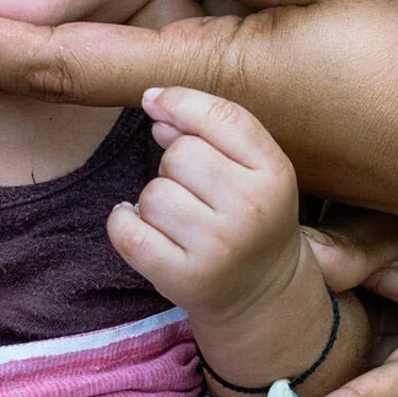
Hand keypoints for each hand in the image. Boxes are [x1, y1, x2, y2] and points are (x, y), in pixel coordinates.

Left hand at [108, 87, 304, 326]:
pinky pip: (128, 231)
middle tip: (194, 191)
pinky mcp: (186, 278)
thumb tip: (156, 103)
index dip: (180, 101)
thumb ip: (211, 130)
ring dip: (155, 200)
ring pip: (152, 193)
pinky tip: (137, 223)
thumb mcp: (252, 170)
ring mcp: (219, 247)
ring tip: (180, 219)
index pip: (222, 117)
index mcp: (275, 173)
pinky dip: (122, 222)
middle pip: (179, 153)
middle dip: (174, 164)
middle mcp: (251, 209)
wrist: (264, 295)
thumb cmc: (250, 219)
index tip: (154, 101)